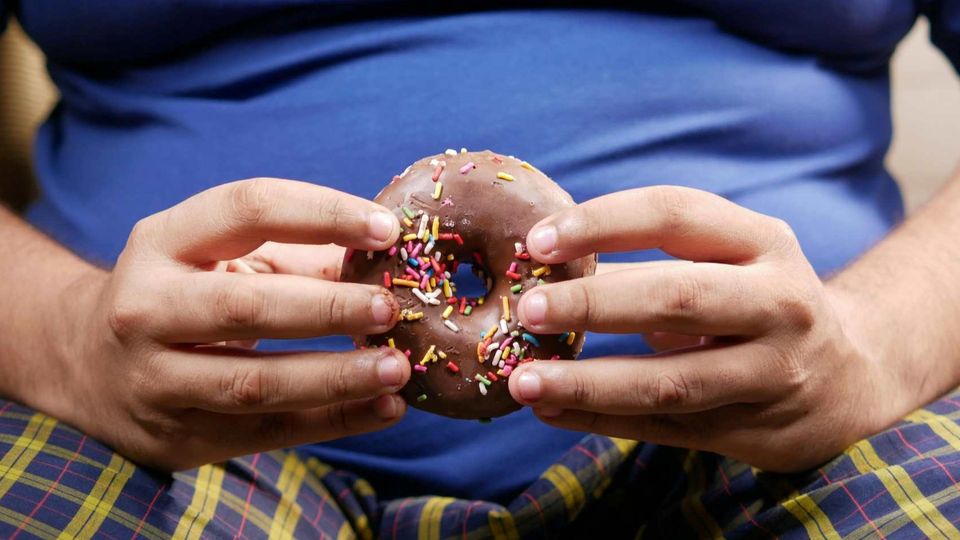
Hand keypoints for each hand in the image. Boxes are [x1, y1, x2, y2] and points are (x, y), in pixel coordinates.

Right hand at [54, 179, 409, 469]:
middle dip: (326, 308)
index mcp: (164, 241)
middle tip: (389, 310)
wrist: (88, 367)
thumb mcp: (219, 257)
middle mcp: (147, 307)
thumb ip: (297, 256)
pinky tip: (384, 409)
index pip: (247, 209)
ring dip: (336, 377)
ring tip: (397, 369)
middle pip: (245, 307)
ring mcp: (156, 378)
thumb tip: (387, 262)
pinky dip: (334, 422)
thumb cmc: (182, 294)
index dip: (322, 214)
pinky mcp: (179, 435)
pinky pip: (267, 431)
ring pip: (254, 382)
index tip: (386, 229)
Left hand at [508, 186, 899, 471]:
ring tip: (524, 381)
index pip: (676, 214)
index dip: (604, 223)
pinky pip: (666, 428)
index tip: (538, 241)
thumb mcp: (727, 262)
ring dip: (589, 382)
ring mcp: (772, 372)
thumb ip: (645, 263)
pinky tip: (550, 411)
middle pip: (678, 297)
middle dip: (594, 305)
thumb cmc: (758, 301)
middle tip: (528, 311)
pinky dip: (600, 420)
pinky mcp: (755, 430)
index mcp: (763, 241)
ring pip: (672, 380)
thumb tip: (541, 270)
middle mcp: (780, 302)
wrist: (849, 376)